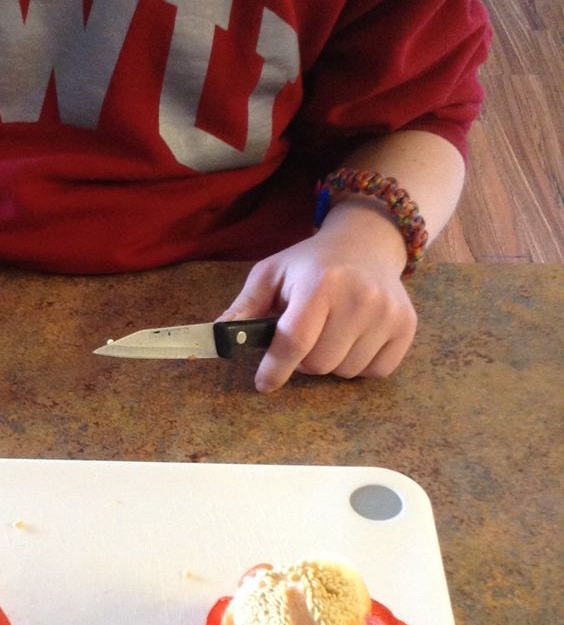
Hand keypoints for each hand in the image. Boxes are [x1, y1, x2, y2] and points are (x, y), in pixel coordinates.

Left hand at [221, 210, 416, 393]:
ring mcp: (387, 313)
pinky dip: (361, 364)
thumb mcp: (271, 274)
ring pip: (346, 372)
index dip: (274, 369)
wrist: (366, 242)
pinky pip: (376, 372)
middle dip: (303, 361)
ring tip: (331, 333)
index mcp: (321, 284)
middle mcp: (359, 297)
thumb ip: (245, 307)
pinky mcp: (406, 326)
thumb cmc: (311, 263)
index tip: (264, 383)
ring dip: (332, 362)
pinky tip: (356, 337)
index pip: (294, 342)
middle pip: (319, 365)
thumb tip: (218, 338)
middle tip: (305, 338)